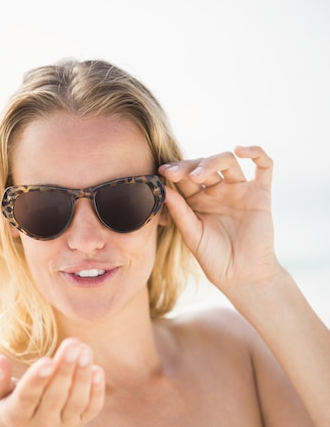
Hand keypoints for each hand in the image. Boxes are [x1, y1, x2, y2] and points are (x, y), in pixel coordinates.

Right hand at [0, 339, 104, 426]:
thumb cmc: (9, 411)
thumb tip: (0, 360)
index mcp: (15, 418)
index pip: (27, 397)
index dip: (37, 379)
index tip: (47, 361)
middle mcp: (41, 426)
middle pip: (55, 397)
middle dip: (65, 370)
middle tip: (72, 344)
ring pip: (76, 402)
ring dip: (82, 376)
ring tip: (85, 351)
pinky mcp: (80, 424)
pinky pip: (92, 408)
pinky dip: (96, 390)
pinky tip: (96, 369)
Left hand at [159, 146, 279, 294]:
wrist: (241, 276)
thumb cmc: (214, 259)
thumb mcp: (192, 235)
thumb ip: (179, 212)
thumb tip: (163, 190)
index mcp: (199, 200)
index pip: (186, 177)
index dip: (175, 171)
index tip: (162, 172)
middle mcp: (219, 192)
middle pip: (204, 165)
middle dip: (189, 166)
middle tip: (175, 174)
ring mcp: (240, 191)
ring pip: (228, 161)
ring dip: (211, 161)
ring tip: (197, 176)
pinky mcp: (261, 194)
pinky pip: (264, 166)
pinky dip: (256, 152)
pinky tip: (242, 150)